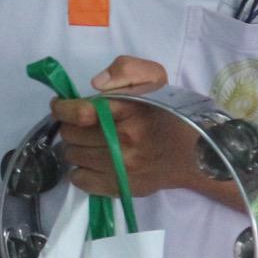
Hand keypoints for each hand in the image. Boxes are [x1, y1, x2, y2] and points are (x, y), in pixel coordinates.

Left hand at [51, 57, 196, 197]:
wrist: (196, 152)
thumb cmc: (169, 111)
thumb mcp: (154, 77)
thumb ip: (124, 70)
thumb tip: (95, 85)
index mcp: (129, 110)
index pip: (80, 112)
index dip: (62, 109)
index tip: (60, 106)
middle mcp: (123, 140)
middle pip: (71, 135)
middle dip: (71, 127)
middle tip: (81, 125)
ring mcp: (121, 168)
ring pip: (73, 157)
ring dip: (76, 148)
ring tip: (90, 142)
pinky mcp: (121, 187)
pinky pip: (80, 181)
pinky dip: (79, 171)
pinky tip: (92, 162)